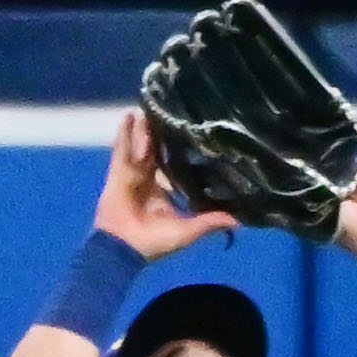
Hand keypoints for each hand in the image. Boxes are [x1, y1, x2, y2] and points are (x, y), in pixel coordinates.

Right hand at [94, 107, 235, 257]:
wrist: (123, 248)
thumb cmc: (155, 242)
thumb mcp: (188, 230)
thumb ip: (210, 222)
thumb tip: (239, 220)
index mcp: (164, 193)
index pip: (175, 168)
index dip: (182, 155)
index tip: (194, 138)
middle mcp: (148, 181)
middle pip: (156, 152)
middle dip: (161, 135)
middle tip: (172, 114)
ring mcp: (132, 175)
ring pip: (140, 147)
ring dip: (144, 130)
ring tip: (150, 108)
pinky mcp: (118, 173)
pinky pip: (121, 150)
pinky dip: (125, 134)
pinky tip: (129, 115)